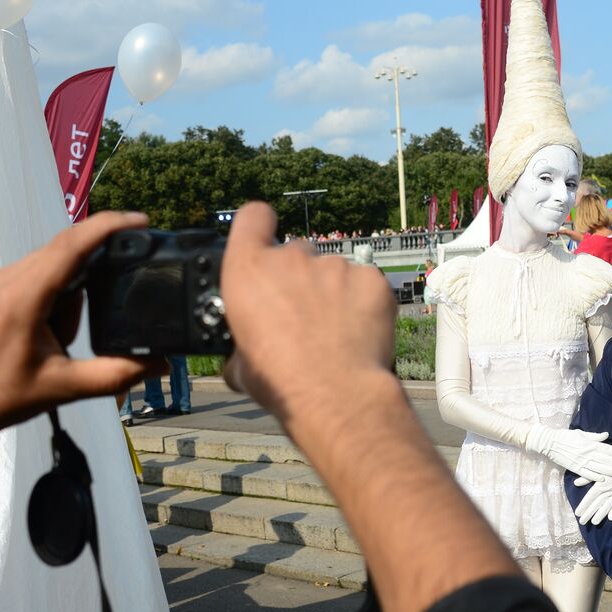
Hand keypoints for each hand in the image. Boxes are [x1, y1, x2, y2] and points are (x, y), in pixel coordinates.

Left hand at [0, 210, 164, 446]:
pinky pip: (37, 277)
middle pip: (66, 248)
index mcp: (24, 296)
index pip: (72, 245)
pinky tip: (55, 332)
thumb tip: (158, 364)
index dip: (109, 226)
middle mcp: (8, 280)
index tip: (141, 221)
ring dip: (74, 292)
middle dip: (99, 262)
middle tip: (127, 278)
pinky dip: (58, 296)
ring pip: (52, 265)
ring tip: (62, 342)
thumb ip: (116, 374)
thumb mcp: (63, 387)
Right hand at [221, 203, 396, 420]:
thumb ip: (241, 344)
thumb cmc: (282, 382)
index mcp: (249, 270)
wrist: (334, 394)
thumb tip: (241, 360)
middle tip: (306, 315)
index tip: (265, 237)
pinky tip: (360, 332)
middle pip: (297, 252)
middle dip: (301, 277)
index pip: (253, 217)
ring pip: (335, 272)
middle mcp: (291, 257)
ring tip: (336, 333)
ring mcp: (334, 265)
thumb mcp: (241, 366)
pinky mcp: (370, 278)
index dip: (260, 225)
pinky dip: (365, 302)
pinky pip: (366, 284)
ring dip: (335, 293)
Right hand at [525, 424, 611, 482]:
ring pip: (597, 467)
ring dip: (608, 471)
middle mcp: (586, 453)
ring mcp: (580, 461)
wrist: (549, 442)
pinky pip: (585, 473)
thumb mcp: (581, 433)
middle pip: (605, 459)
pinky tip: (602, 479)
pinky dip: (593, 477)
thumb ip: (595, 436)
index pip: (607, 448)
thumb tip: (606, 435)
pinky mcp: (574, 467)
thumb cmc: (566, 436)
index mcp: (589, 443)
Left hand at [572, 438, 611, 524]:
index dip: (583, 506)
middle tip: (582, 522)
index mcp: (602, 483)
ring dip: (601, 515)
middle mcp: (609, 489)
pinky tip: (611, 517)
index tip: (577, 513)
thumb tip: (576, 483)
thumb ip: (587, 476)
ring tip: (595, 522)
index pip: (590, 498)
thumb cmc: (611, 460)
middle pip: (597, 504)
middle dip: (589, 514)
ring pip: (608, 506)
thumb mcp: (598, 466)